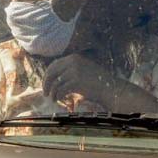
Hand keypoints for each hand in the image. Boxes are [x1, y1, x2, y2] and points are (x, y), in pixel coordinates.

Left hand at [43, 54, 157, 113]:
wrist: (111, 89)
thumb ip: (70, 71)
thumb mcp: (83, 71)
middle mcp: (73, 62)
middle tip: (46, 93)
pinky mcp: (76, 81)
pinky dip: (58, 96)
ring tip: (53, 99)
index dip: (48, 75)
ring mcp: (74, 71)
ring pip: (56, 82)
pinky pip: (61, 90)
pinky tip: (60, 100)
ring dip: (53, 92)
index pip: (54, 65)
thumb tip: (54, 78)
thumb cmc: (97, 83)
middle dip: (47, 83)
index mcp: (74, 58)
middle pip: (52, 72)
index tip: (46, 84)